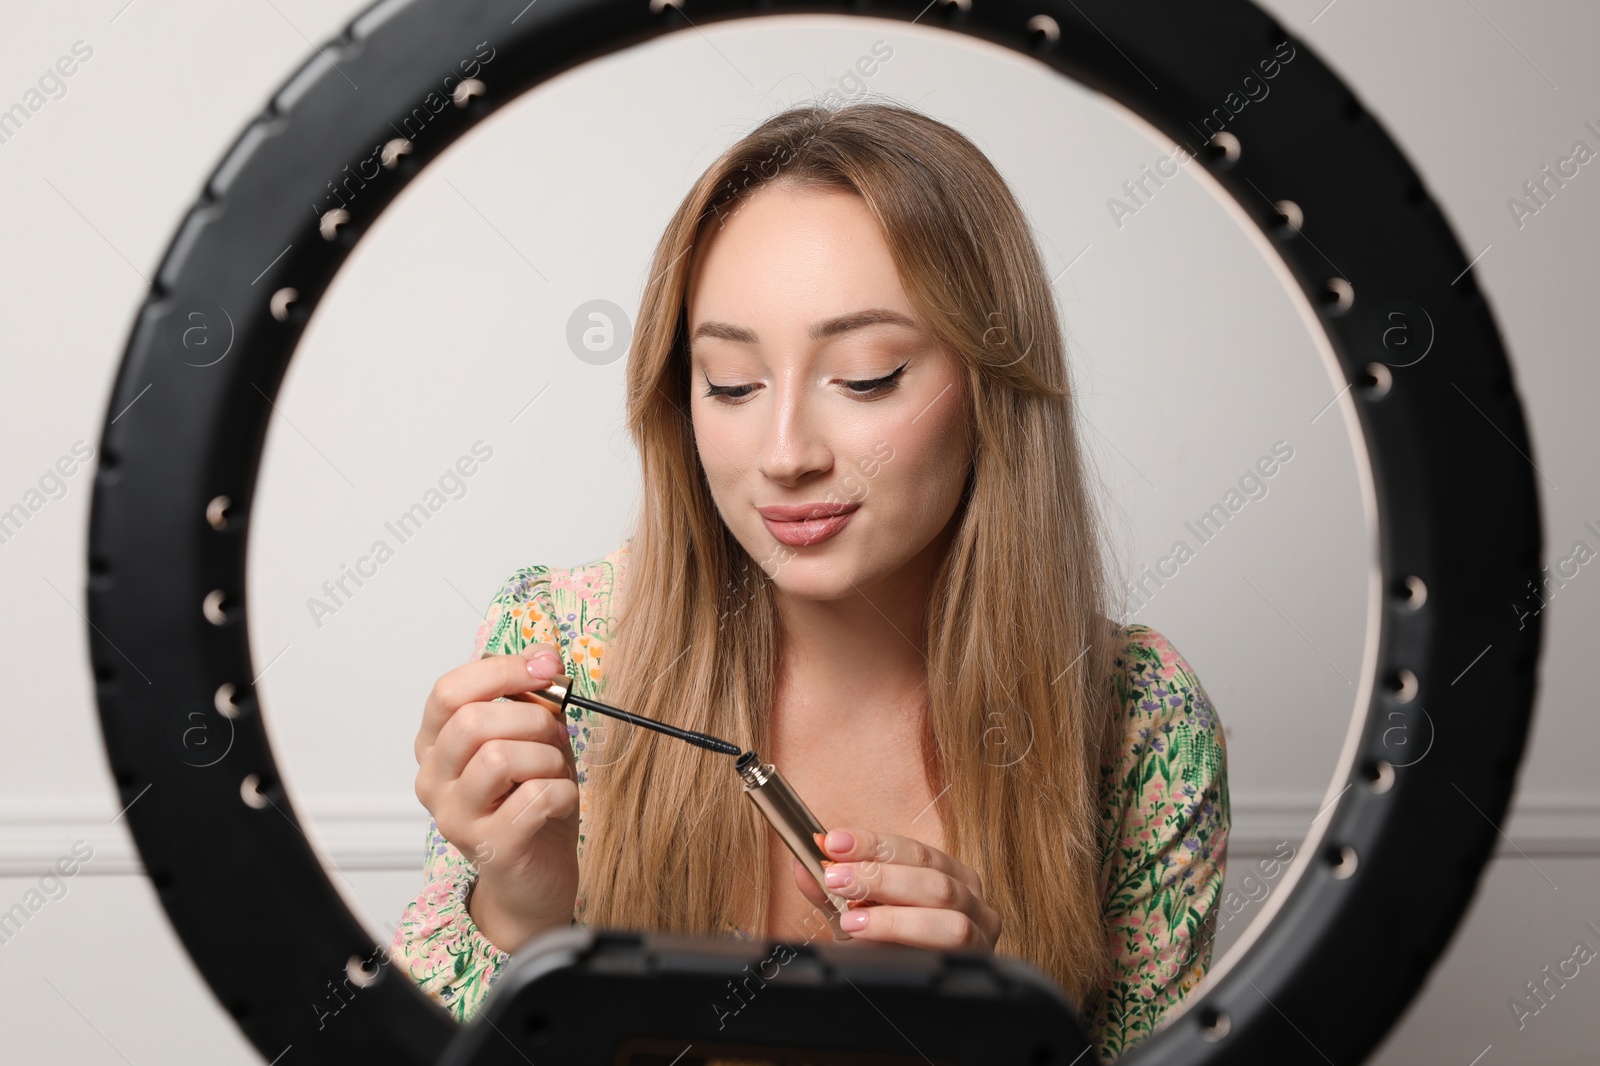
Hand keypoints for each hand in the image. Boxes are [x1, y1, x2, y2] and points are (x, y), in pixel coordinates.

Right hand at [412, 643, 580, 950]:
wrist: (537, 877)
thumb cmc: (531, 802)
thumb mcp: (533, 740)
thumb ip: (533, 700)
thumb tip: (545, 657)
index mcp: (437, 745)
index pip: (449, 691)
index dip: (503, 671)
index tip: (546, 668)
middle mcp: (433, 780)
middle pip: (472, 721)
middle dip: (531, 719)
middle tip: (554, 737)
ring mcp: (454, 817)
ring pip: (501, 757)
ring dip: (547, 758)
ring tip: (554, 774)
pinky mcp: (488, 846)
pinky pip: (535, 797)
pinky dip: (563, 792)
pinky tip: (559, 803)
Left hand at [789, 827, 1000, 950]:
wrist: (912, 1009)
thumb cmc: (889, 956)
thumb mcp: (857, 921)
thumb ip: (832, 894)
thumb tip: (801, 864)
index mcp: (948, 875)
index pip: (913, 850)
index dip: (873, 843)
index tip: (833, 842)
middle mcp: (970, 897)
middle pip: (929, 873)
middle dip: (878, 873)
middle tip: (835, 876)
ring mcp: (980, 928)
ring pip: (944, 902)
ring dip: (891, 903)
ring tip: (850, 914)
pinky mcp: (981, 959)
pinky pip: (951, 939)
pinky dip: (905, 930)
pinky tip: (870, 933)